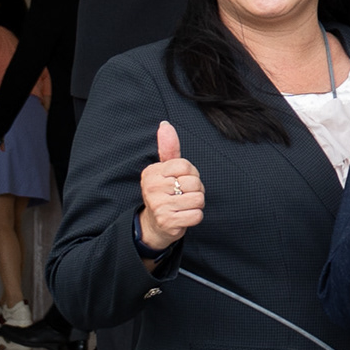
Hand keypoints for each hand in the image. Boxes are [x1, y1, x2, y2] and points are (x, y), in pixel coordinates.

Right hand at [135, 118, 202, 254]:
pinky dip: (195, 216)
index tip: (180, 181)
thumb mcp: (165, 170)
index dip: (191, 174)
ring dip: (196, 204)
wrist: (155, 224)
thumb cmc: (166, 193)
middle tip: (182, 195)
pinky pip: (197, 215)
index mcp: (151, 172)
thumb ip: (168, 148)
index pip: (185, 166)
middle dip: (196, 190)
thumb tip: (165, 124)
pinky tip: (183, 216)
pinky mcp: (167, 221)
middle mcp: (151, 188)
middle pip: (194, 182)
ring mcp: (158, 206)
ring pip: (198, 199)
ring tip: (183, 205)